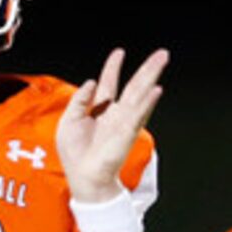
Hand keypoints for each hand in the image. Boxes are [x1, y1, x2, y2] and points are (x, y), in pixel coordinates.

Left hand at [57, 48, 167, 203]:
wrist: (84, 178)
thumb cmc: (76, 156)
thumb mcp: (68, 121)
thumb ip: (79, 100)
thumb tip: (91, 82)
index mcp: (100, 111)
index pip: (109, 83)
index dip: (113, 67)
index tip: (119, 53)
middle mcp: (115, 114)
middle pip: (133, 85)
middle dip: (146, 68)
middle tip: (161, 54)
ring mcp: (124, 122)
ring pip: (140, 93)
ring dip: (151, 76)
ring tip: (162, 60)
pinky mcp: (127, 132)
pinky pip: (139, 114)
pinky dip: (148, 101)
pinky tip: (156, 90)